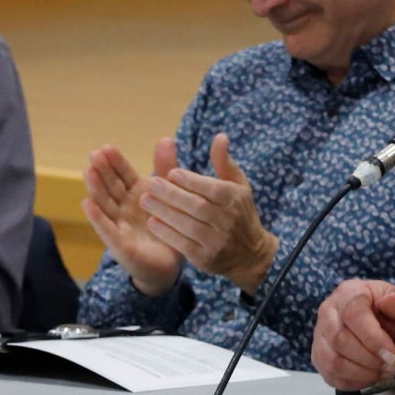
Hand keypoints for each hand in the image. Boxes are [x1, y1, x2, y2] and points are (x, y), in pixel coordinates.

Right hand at [79, 142, 181, 296]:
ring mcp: (119, 225)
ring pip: (105, 204)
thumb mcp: (168, 194)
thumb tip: (166, 138)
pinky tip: (87, 204)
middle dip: (102, 171)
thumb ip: (166, 168)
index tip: (107, 147)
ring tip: (89, 172)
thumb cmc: (166, 227)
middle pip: (111, 186)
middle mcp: (123, 208)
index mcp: (136, 194)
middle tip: (95, 155)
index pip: (123, 174)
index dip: (115, 162)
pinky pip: (107, 230)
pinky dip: (97, 217)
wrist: (169, 265)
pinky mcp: (120, 244)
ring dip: (96, 188)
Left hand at [139, 133, 277, 294]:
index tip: (171, 173)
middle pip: (196, 206)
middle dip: (171, 194)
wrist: (249, 254)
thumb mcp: (238, 186)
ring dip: (164, 212)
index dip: (190, 181)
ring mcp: (216, 241)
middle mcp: (227, 220)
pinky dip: (167, 233)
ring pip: (187, 225)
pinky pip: (183, 244)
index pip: (210, 188)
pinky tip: (152, 222)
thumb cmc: (239, 212)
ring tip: (145, 200)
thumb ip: (224, 162)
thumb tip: (219, 136)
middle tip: (150, 183)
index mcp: (235, 199)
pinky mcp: (205, 258)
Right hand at [310, 279, 394, 390]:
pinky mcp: (318, 356)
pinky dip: (352, 382)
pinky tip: (370, 377)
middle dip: (369, 359)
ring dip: (361, 373)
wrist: (375, 320)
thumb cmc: (387, 312)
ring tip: (382, 373)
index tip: (392, 355)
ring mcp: (319, 336)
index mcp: (347, 294)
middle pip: (339, 340)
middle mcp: (327, 312)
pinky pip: (330, 375)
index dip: (373, 338)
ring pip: (332, 361)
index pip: (353, 315)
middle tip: (391, 367)